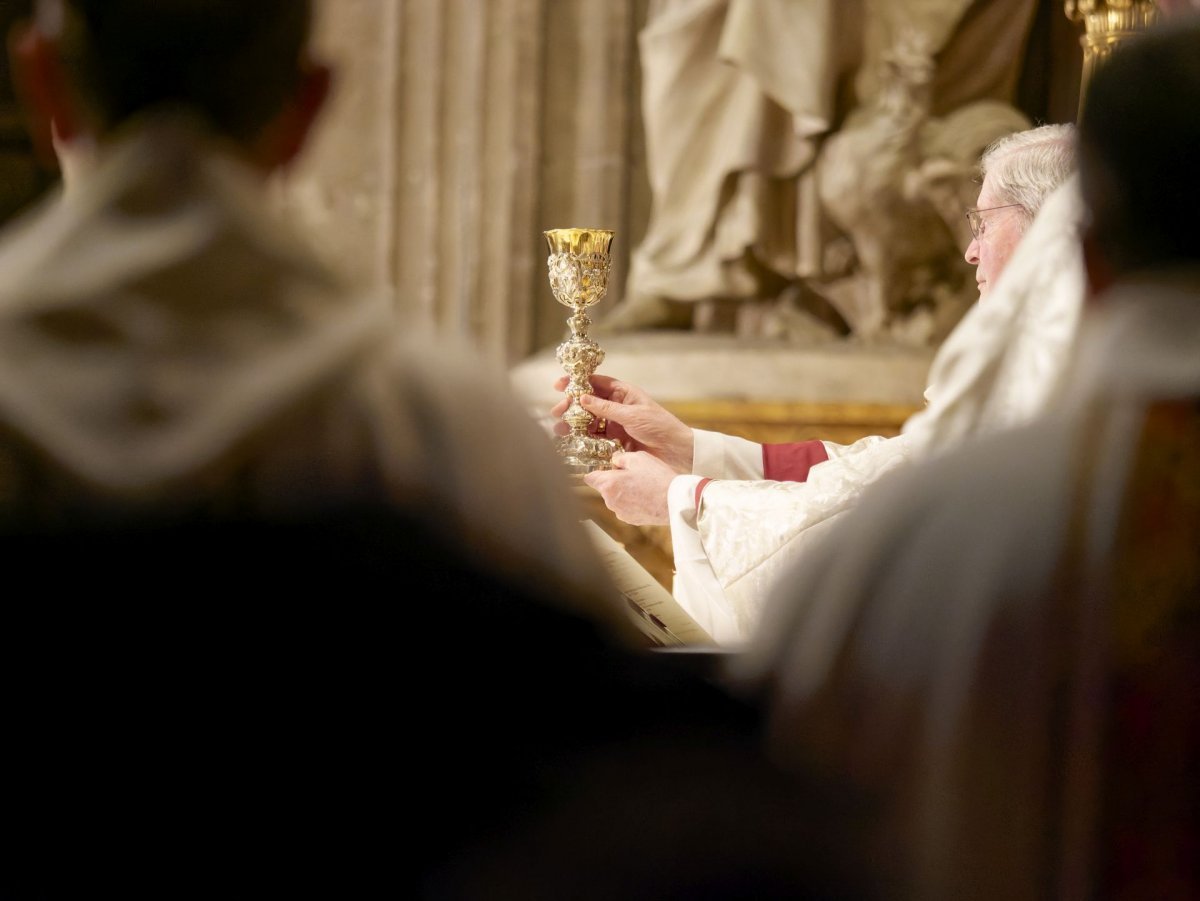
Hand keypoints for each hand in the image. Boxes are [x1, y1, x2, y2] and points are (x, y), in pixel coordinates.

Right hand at [551, 374, 692, 472]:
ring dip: (573, 425)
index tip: (560, 385)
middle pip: (588, 403)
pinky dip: (582, 440)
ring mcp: (615, 426)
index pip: (596, 383)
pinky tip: (571, 442)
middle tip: (556, 412)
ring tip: (559, 430)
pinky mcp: (614, 443)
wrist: (676, 452)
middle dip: (571, 406)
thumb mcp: (632, 415)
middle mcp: (617, 408)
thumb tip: (582, 397)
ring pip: (589, 422)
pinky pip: (595, 440)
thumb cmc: (660, 427)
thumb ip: (606, 408)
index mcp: (624, 394)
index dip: (578, 382)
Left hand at [583, 450, 675, 525]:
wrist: (675, 501)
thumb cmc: (657, 478)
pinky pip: (627, 507)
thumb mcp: (638, 458)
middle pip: (605, 488)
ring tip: (643, 485)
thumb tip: (615, 461)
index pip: (590, 478)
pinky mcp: (631, 520)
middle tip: (633, 473)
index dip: (597, 471)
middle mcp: (610, 501)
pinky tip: (647, 496)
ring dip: (624, 492)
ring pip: (616, 498)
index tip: (605, 468)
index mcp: (609, 484)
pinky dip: (633, 502)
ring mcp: (620, 512)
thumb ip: (621, 458)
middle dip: (614, 480)